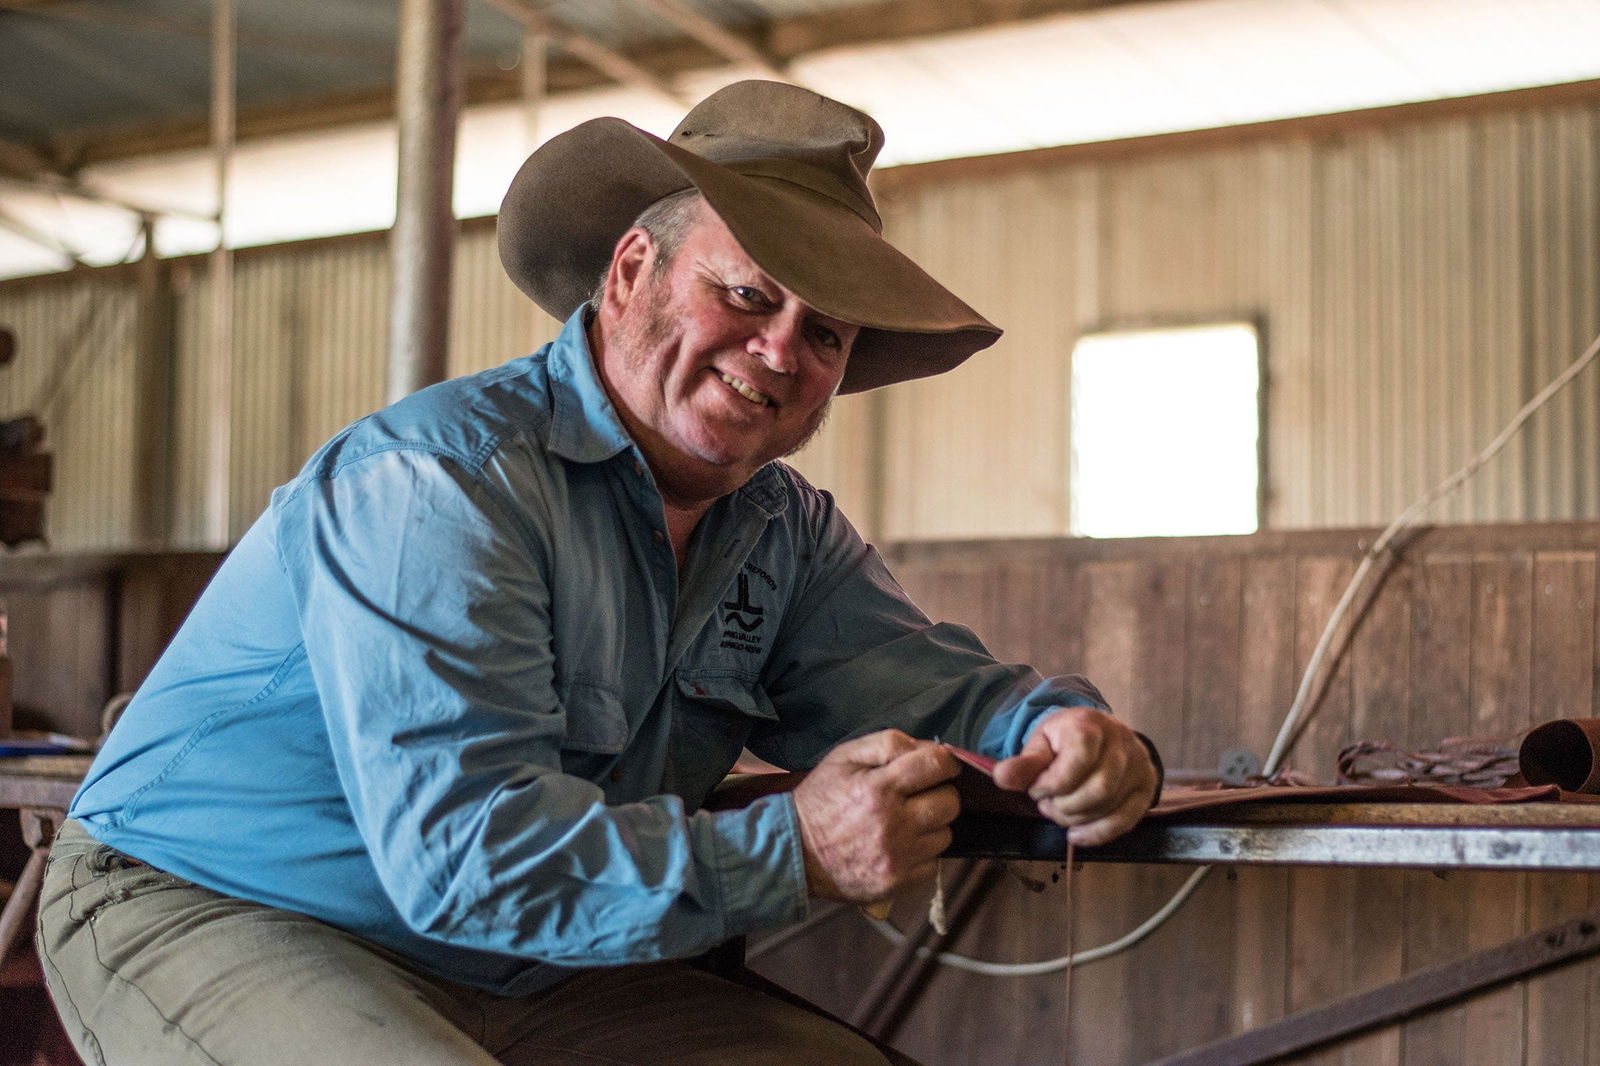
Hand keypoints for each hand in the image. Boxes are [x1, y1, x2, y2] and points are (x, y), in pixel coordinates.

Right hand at [792, 730, 959, 902]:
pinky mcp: (896, 883)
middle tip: (919, 794)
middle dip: (940, 793)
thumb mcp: (843, 757)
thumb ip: (887, 744)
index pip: (937, 765)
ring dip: (932, 825)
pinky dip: (921, 853)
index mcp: (879, 788)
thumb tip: (928, 748)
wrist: (792, 852)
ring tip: (906, 821)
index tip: (940, 765)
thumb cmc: (820, 800)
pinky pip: (932, 864)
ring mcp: (896, 858)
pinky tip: (900, 845)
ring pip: (945, 835)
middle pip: (950, 803)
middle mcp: (893, 825)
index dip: (946, 761)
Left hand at [991, 707, 1158, 845]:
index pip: (1075, 766)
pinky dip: (1098, 833)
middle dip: (1064, 805)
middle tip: (1047, 803)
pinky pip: (1126, 820)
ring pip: (1108, 806)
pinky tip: (1076, 834)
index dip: (1050, 785)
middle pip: (1096, 790)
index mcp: (1090, 726)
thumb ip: (1023, 763)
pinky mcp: (1145, 788)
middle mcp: (1121, 744)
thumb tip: (1001, 778)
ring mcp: (1138, 766)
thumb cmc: (1064, 740)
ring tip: (1060, 810)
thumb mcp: (1040, 744)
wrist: (1098, 734)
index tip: (1036, 787)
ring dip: (1076, 818)